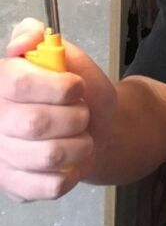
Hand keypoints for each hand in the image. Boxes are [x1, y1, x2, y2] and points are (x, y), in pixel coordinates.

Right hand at [0, 19, 115, 201]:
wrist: (96, 129)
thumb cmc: (79, 94)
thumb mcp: (68, 57)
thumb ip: (43, 39)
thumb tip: (24, 39)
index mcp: (2, 83)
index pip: (17, 84)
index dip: (57, 87)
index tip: (75, 87)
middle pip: (35, 123)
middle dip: (74, 117)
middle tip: (82, 113)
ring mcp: (2, 156)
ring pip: (48, 156)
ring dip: (80, 145)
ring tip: (82, 136)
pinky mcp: (16, 186)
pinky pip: (51, 185)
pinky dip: (73, 171)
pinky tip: (73, 160)